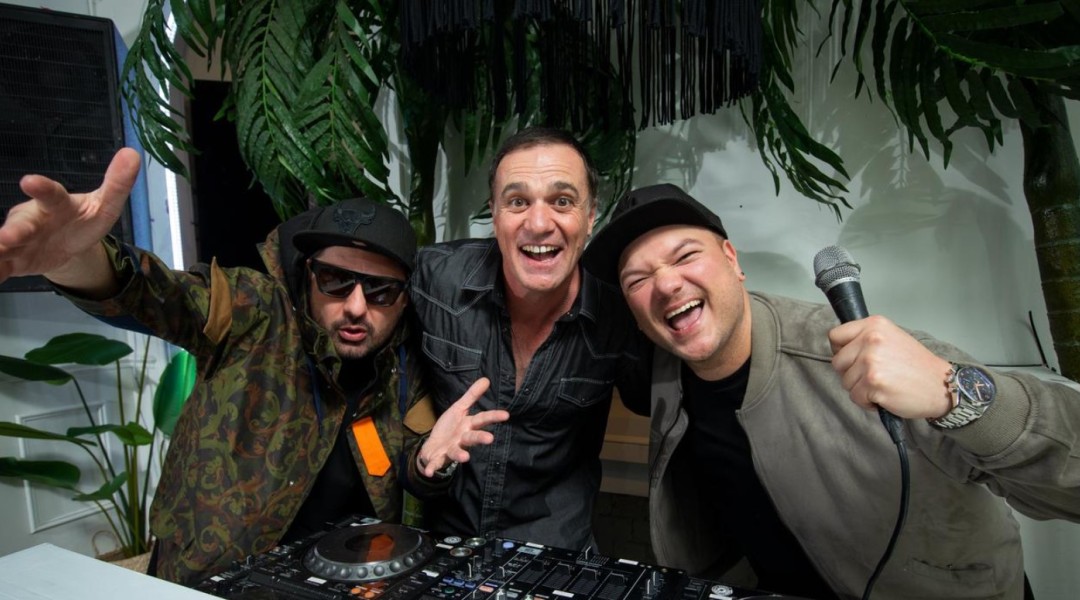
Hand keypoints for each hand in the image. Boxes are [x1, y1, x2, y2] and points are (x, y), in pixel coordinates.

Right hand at [0, 148, 140, 287]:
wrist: (68, 245)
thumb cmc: (83, 219)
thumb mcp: (105, 206)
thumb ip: (117, 184)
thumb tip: (132, 153)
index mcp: (55, 204)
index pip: (50, 194)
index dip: (41, 188)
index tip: (30, 181)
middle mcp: (32, 220)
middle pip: (22, 224)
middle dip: (14, 230)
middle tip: (7, 237)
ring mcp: (20, 240)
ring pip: (4, 244)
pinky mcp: (14, 261)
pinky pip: (0, 266)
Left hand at [416, 378, 509, 477]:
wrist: (433, 446)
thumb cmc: (450, 428)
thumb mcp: (459, 409)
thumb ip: (472, 396)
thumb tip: (486, 379)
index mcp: (467, 425)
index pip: (482, 419)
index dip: (493, 416)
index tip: (506, 415)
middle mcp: (461, 439)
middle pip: (472, 438)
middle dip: (480, 438)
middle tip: (490, 439)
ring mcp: (450, 449)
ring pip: (457, 452)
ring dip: (460, 455)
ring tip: (465, 458)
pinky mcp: (438, 458)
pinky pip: (435, 463)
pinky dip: (432, 468)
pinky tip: (430, 472)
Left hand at [829, 315, 954, 419]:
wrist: (941, 385)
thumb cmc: (917, 366)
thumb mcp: (892, 338)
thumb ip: (866, 339)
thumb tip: (841, 349)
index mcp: (874, 325)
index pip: (835, 336)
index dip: (840, 351)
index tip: (852, 359)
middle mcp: (871, 339)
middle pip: (837, 362)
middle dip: (851, 373)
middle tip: (873, 376)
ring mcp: (871, 361)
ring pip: (845, 382)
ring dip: (860, 389)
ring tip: (883, 385)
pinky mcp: (873, 383)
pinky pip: (855, 397)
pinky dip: (867, 402)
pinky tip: (884, 396)